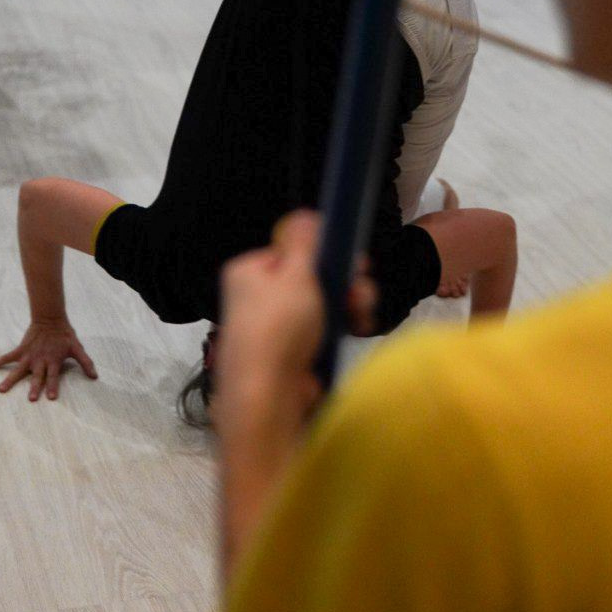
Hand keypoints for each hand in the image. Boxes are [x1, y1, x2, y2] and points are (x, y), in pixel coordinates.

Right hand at [0, 319, 96, 400]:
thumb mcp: (77, 348)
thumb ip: (86, 362)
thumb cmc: (64, 336)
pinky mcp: (20, 350)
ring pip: (18, 370)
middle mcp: (40, 360)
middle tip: (31, 399)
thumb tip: (95, 377)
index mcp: (53, 361)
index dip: (53, 386)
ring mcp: (28, 356)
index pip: (54, 376)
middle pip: (37, 376)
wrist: (50, 319)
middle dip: (35, 387)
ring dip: (11, 380)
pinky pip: (6, 357)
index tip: (51, 397)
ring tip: (1, 390)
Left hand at [219, 211, 377, 408]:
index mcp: (249, 271)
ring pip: (320, 304)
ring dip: (347, 304)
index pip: (291, 250)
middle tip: (362, 288)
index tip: (353, 260)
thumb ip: (304, 241)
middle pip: (310, 277)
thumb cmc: (278, 328)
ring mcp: (273, 327)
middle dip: (343, 281)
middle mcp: (256, 297)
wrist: (268, 397)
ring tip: (362, 314)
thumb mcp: (296, 274)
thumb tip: (305, 214)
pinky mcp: (290, 353)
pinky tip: (355, 331)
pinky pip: (320, 330)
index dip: (324, 253)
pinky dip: (339, 328)